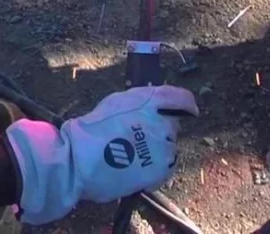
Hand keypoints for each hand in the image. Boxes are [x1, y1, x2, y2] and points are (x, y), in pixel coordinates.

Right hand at [5, 85, 198, 224]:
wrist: (80, 161)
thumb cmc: (93, 129)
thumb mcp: (117, 102)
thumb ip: (142, 100)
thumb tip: (157, 103)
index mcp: (151, 101)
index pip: (181, 99)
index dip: (187, 104)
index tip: (189, 109)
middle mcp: (162, 122)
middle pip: (172, 125)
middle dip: (161, 128)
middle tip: (140, 136)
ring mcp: (163, 148)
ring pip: (170, 146)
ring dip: (158, 149)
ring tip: (134, 154)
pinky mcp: (160, 170)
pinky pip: (165, 167)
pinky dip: (156, 167)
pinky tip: (137, 167)